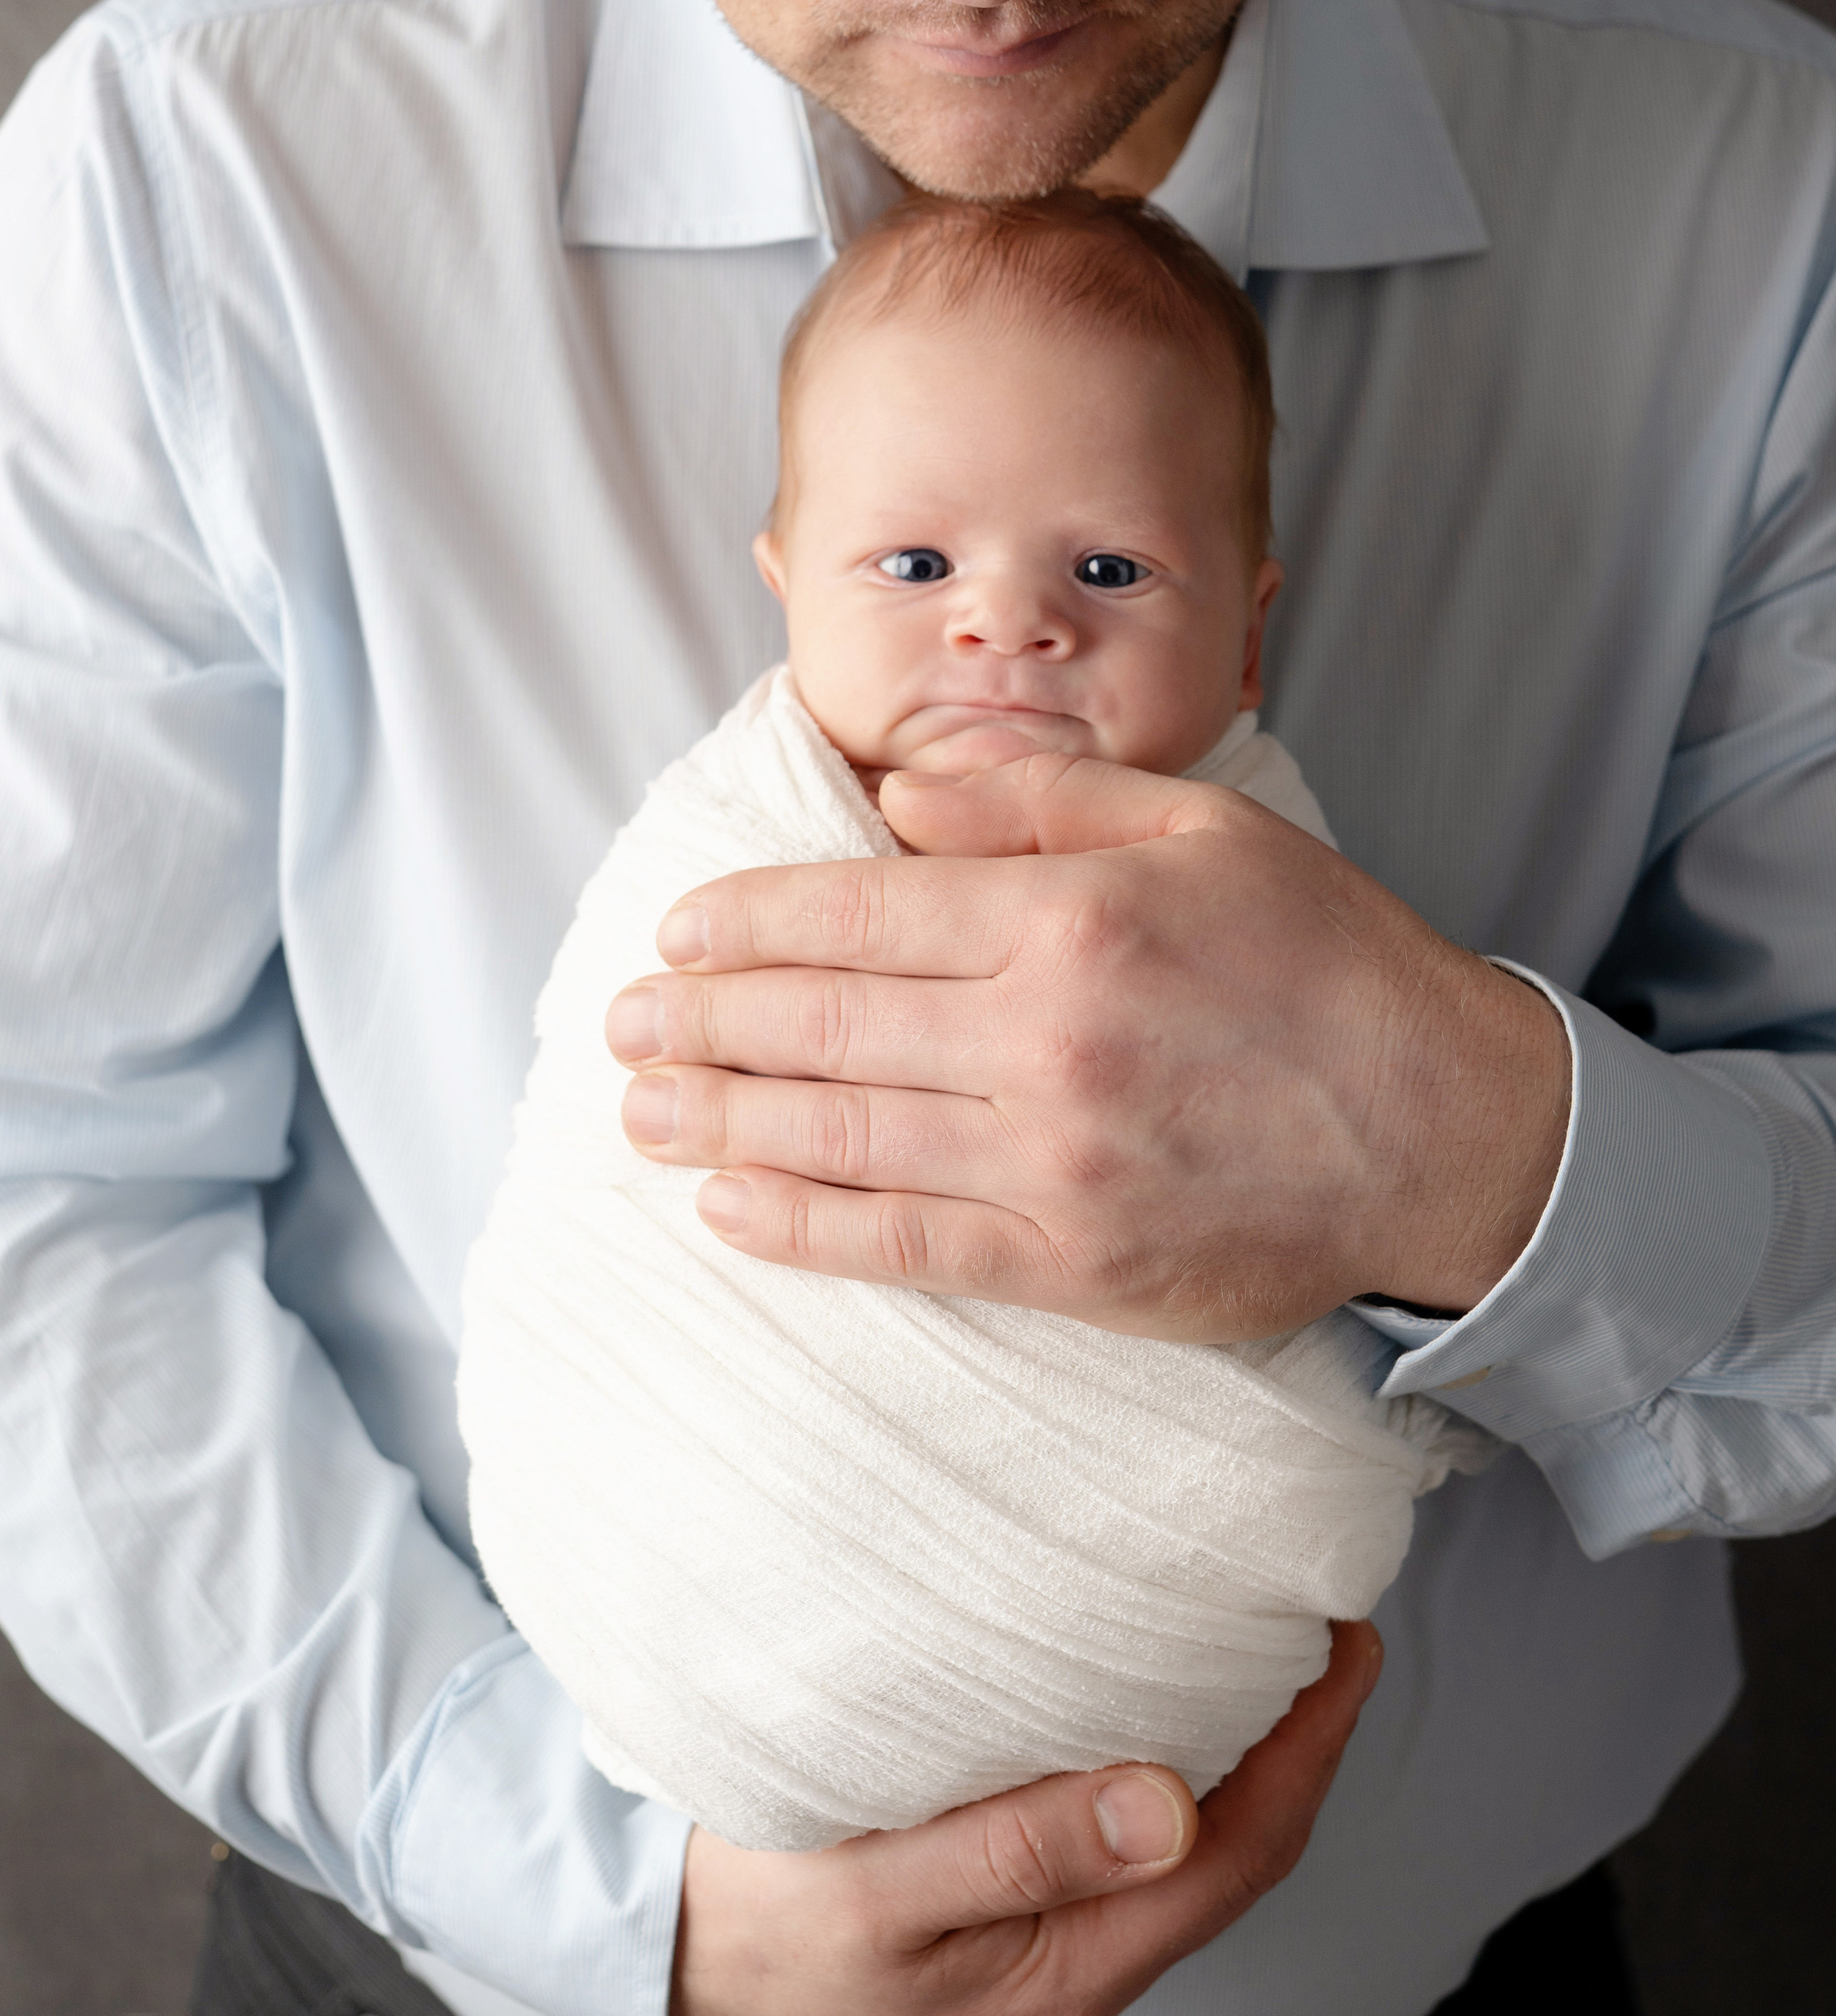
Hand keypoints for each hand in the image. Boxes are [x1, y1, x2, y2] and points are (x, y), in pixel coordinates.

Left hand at [608, 754, 1570, 1336]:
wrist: (1448, 1132)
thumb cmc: (1325, 960)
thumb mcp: (1203, 825)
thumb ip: (1040, 805)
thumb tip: (894, 805)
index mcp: (1070, 918)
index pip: (855, 913)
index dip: (744, 922)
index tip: (673, 929)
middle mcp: (1044, 1041)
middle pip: (822, 1026)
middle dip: (699, 1024)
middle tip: (620, 1026)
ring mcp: (1053, 1163)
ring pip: (839, 1140)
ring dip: (719, 1125)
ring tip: (636, 1112)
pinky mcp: (1073, 1264)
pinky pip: (905, 1246)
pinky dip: (803, 1231)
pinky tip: (729, 1212)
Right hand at [669, 1619, 1382, 2014]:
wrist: (672, 1963)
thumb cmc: (762, 1940)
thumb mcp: (878, 1895)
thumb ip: (1018, 1850)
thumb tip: (1167, 1802)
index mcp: (1074, 1962)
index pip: (1243, 1849)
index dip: (1313, 1743)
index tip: (1346, 1639)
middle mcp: (1082, 1949)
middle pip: (1233, 1838)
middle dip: (1292, 1726)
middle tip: (1311, 1606)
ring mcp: (1050, 1927)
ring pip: (1180, 1829)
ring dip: (1228, 1728)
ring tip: (1241, 1623)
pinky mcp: (1010, 1892)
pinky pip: (1115, 1819)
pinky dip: (1150, 1736)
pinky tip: (1131, 1676)